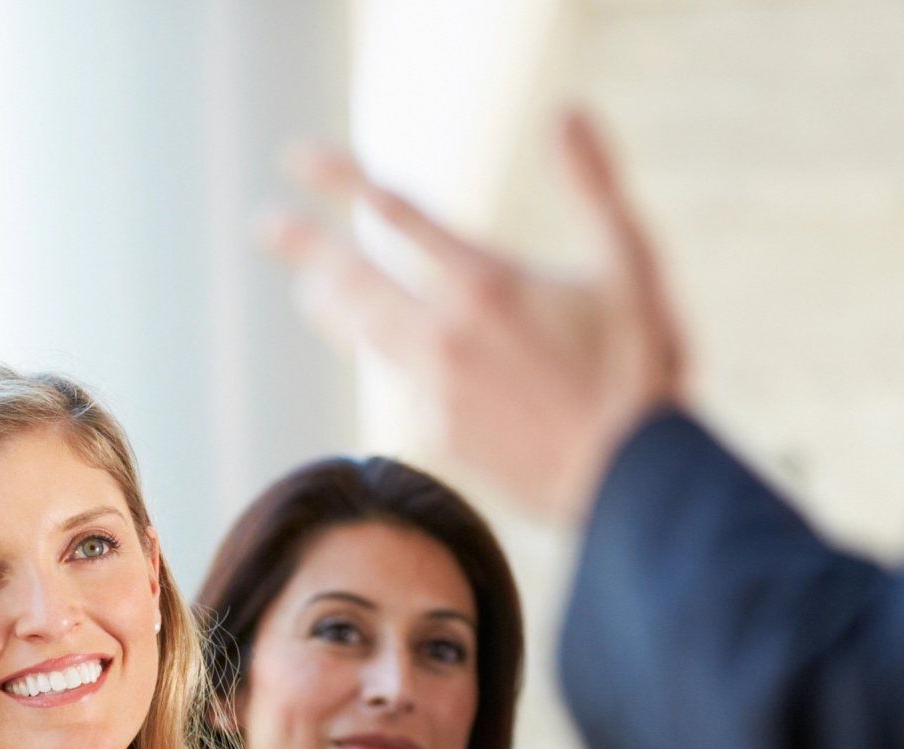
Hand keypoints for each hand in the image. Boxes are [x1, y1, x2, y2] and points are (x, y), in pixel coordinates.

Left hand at [263, 111, 686, 519]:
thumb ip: (594, 185)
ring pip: (363, 334)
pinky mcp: (437, 432)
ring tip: (307, 290)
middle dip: (305, 247)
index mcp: (487, 280)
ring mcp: (434, 387)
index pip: (396, 214)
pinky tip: (381, 352)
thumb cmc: (639, 368)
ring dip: (330, 305)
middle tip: (264, 225)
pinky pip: (397, 383)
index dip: (343, 182)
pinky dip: (383, 358)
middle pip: (354, 278)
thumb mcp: (630, 262)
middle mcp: (445, 332)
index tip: (301, 162)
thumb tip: (566, 112)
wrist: (625, 481)